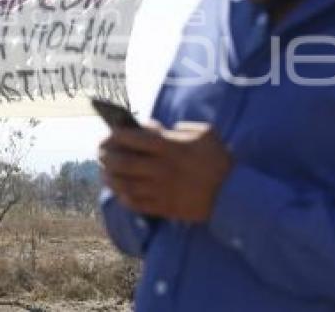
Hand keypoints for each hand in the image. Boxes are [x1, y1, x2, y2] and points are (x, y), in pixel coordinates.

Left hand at [99, 121, 232, 222]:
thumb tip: (156, 129)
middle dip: (106, 156)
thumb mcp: (204, 132)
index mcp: (169, 146)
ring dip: (110, 177)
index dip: (115, 135)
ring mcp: (160, 189)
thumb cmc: (218, 159)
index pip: (131, 138)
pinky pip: (135, 202)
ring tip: (105, 172)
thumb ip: (179, 127)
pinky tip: (120, 191)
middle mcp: (160, 167)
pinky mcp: (163, 207)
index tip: (109, 134)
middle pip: (122, 161)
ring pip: (124, 183)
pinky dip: (123, 196)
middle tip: (100, 153)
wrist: (234, 195)